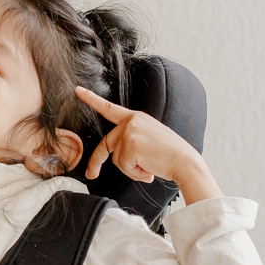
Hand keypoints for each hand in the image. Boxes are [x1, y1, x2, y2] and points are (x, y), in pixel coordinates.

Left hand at [75, 86, 221, 204]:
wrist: (186, 162)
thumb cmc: (170, 155)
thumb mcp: (148, 139)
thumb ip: (131, 141)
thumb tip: (120, 158)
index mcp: (136, 118)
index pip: (109, 108)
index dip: (92, 99)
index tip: (78, 91)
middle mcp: (130, 121)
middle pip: (105, 144)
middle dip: (96, 162)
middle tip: (91, 174)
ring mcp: (129, 132)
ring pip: (116, 159)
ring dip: (131, 169)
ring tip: (149, 166)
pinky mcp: (130, 145)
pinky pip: (123, 166)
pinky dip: (135, 173)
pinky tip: (148, 168)